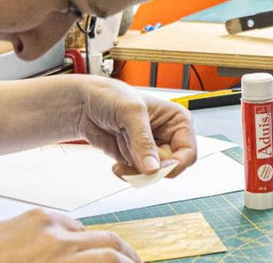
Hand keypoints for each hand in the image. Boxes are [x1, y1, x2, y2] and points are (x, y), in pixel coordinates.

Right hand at [0, 209, 139, 261]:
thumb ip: (23, 244)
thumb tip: (31, 256)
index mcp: (36, 221)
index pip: (78, 229)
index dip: (93, 246)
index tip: (100, 256)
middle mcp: (53, 232)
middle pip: (102, 240)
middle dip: (121, 254)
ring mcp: (59, 252)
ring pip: (108, 255)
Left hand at [74, 76, 196, 177]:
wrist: (84, 104)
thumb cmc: (111, 96)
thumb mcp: (131, 113)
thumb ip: (143, 142)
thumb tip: (153, 169)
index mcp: (177, 121)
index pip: (188, 152)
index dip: (175, 164)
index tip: (155, 169)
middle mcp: (168, 136)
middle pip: (172, 167)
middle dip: (151, 170)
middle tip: (133, 165)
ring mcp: (152, 149)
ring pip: (154, 175)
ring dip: (136, 173)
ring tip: (120, 163)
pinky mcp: (137, 159)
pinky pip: (140, 177)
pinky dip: (128, 175)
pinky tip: (117, 166)